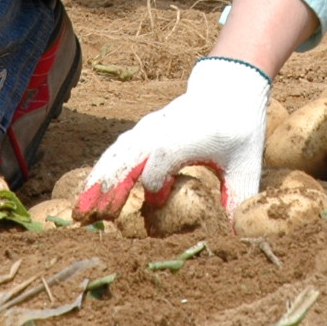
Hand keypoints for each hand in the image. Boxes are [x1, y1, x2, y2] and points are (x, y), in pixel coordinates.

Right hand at [76, 56, 268, 217]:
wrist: (228, 89)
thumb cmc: (238, 128)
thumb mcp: (246, 164)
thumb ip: (239, 197)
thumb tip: (237, 236)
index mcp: (187, 137)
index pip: (162, 160)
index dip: (155, 183)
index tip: (156, 206)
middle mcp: (162, 131)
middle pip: (128, 157)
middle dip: (109, 188)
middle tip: (91, 218)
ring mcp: (148, 129)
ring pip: (116, 155)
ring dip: (97, 182)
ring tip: (80, 211)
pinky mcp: (141, 132)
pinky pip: (116, 152)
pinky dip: (100, 172)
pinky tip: (88, 194)